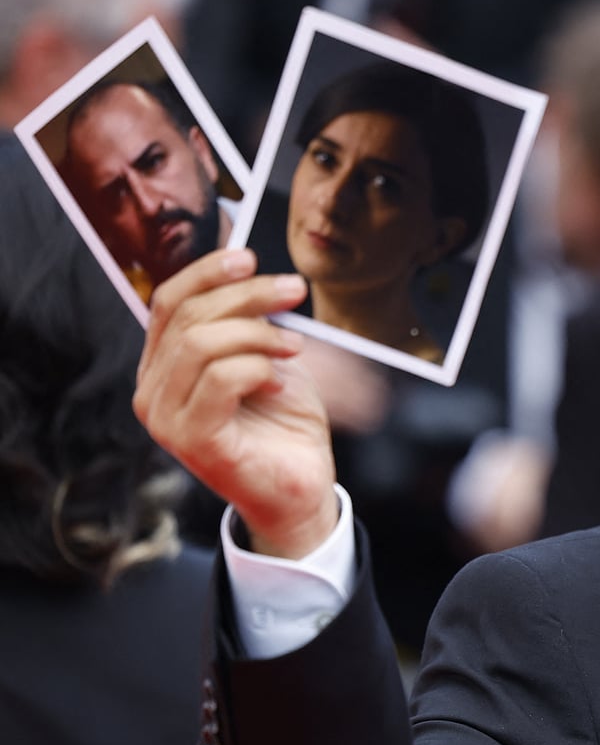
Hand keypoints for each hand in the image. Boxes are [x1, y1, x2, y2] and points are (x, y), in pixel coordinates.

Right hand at [133, 249, 338, 558]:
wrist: (300, 487)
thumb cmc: (282, 422)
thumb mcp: (264, 355)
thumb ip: (245, 320)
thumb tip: (249, 268)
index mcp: (163, 365)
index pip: (168, 301)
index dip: (207, 271)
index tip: (249, 257)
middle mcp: (153, 391)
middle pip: (189, 316)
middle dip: (248, 295)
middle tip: (295, 292)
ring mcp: (167, 419)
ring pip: (201, 343)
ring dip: (259, 333)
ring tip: (294, 347)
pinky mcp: (194, 441)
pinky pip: (221, 379)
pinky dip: (259, 369)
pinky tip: (281, 383)